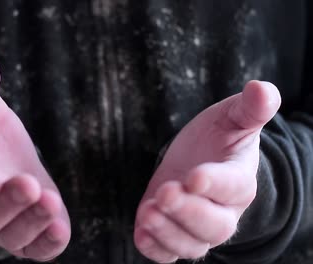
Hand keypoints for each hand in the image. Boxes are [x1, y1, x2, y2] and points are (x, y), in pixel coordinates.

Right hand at [0, 54, 70, 260]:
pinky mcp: (29, 239)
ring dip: (32, 222)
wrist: (12, 169)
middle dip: (8, 205)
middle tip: (31, 185)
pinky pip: (35, 251)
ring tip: (51, 201)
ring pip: (13, 237)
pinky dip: (47, 244)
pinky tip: (62, 227)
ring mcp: (5, 229)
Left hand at [134, 81, 280, 262]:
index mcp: (239, 179)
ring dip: (168, 233)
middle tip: (164, 193)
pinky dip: (155, 248)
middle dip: (188, 212)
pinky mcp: (173, 232)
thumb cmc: (218, 137)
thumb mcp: (232, 118)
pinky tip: (140, 232)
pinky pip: (168, 254)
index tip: (193, 176)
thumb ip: (249, 108)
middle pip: (214, 225)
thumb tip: (262, 88)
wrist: (200, 158)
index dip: (215, 184)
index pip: (234, 188)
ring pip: (191, 244)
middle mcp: (223, 211)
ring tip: (147, 212)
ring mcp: (197, 227)